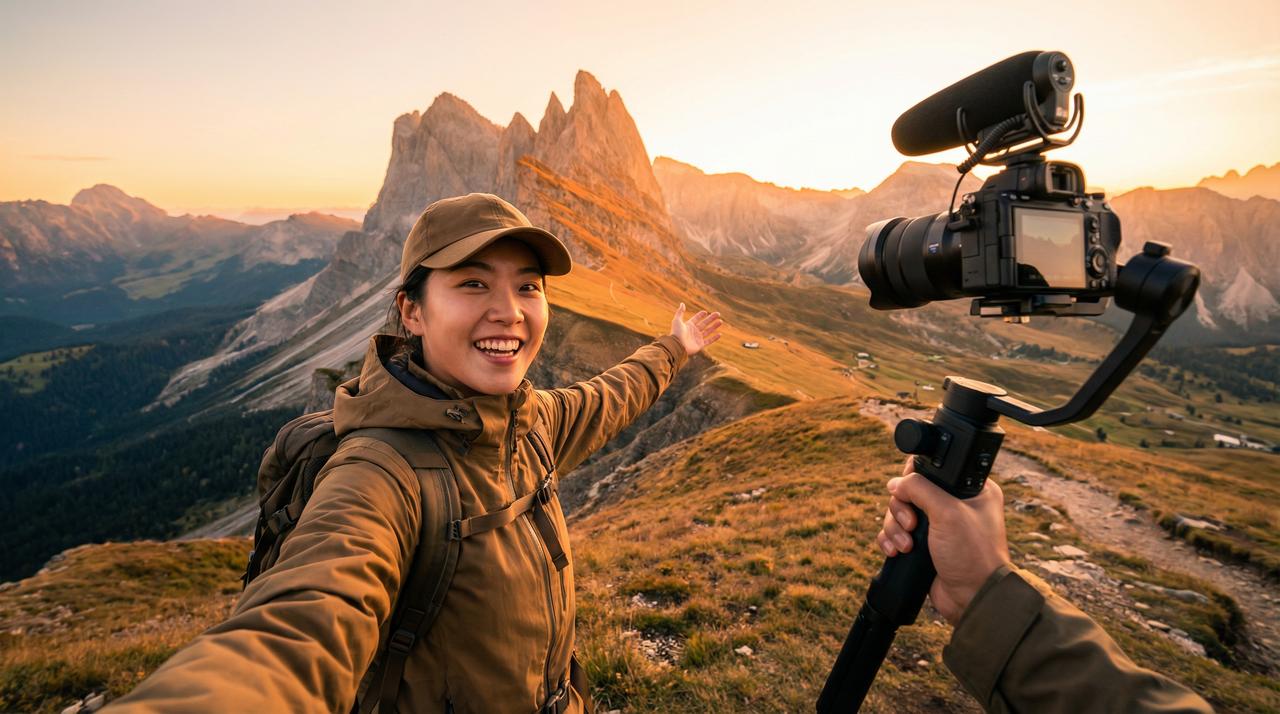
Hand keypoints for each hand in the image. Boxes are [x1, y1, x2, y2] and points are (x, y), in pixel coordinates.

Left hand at [670, 303, 721, 356]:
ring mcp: (697, 338)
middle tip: (718, 314)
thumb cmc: (676, 333)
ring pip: (708, 331)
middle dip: (711, 318)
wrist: (677, 346)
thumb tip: (682, 303)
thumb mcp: (677, 320)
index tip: (705, 312)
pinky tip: (720, 334)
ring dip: (714, 326)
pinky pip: (709, 341)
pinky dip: (714, 338)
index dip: (700, 315)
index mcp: (689, 325)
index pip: (696, 319)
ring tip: (721, 321)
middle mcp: (694, 331)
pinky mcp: (700, 345)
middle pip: (704, 323)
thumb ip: (680, 312)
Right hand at [876, 457, 1010, 623]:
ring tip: (907, 546)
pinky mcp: (924, 546)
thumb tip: (895, 483)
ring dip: (895, 528)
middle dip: (902, 509)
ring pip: (899, 513)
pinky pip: (895, 534)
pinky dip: (891, 540)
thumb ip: (919, 489)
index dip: (914, 478)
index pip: (931, 470)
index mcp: (968, 490)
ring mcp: (937, 527)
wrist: (972, 598)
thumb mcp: (947, 512)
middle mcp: (952, 505)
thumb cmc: (972, 554)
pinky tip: (896, 552)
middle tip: (912, 525)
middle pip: (909, 492)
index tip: (911, 492)